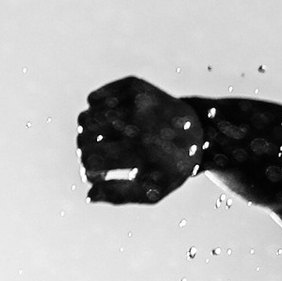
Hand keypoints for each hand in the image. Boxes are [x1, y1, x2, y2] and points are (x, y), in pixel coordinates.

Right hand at [78, 74, 203, 204]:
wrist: (198, 132)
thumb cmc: (170, 168)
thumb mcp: (152, 191)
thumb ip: (119, 195)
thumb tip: (89, 195)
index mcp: (143, 152)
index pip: (91, 159)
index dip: (88, 171)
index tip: (98, 176)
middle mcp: (140, 122)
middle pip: (83, 138)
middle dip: (85, 153)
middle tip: (99, 159)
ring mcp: (136, 100)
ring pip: (85, 117)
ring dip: (87, 135)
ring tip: (103, 143)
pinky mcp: (133, 85)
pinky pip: (92, 99)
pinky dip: (94, 113)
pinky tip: (108, 123)